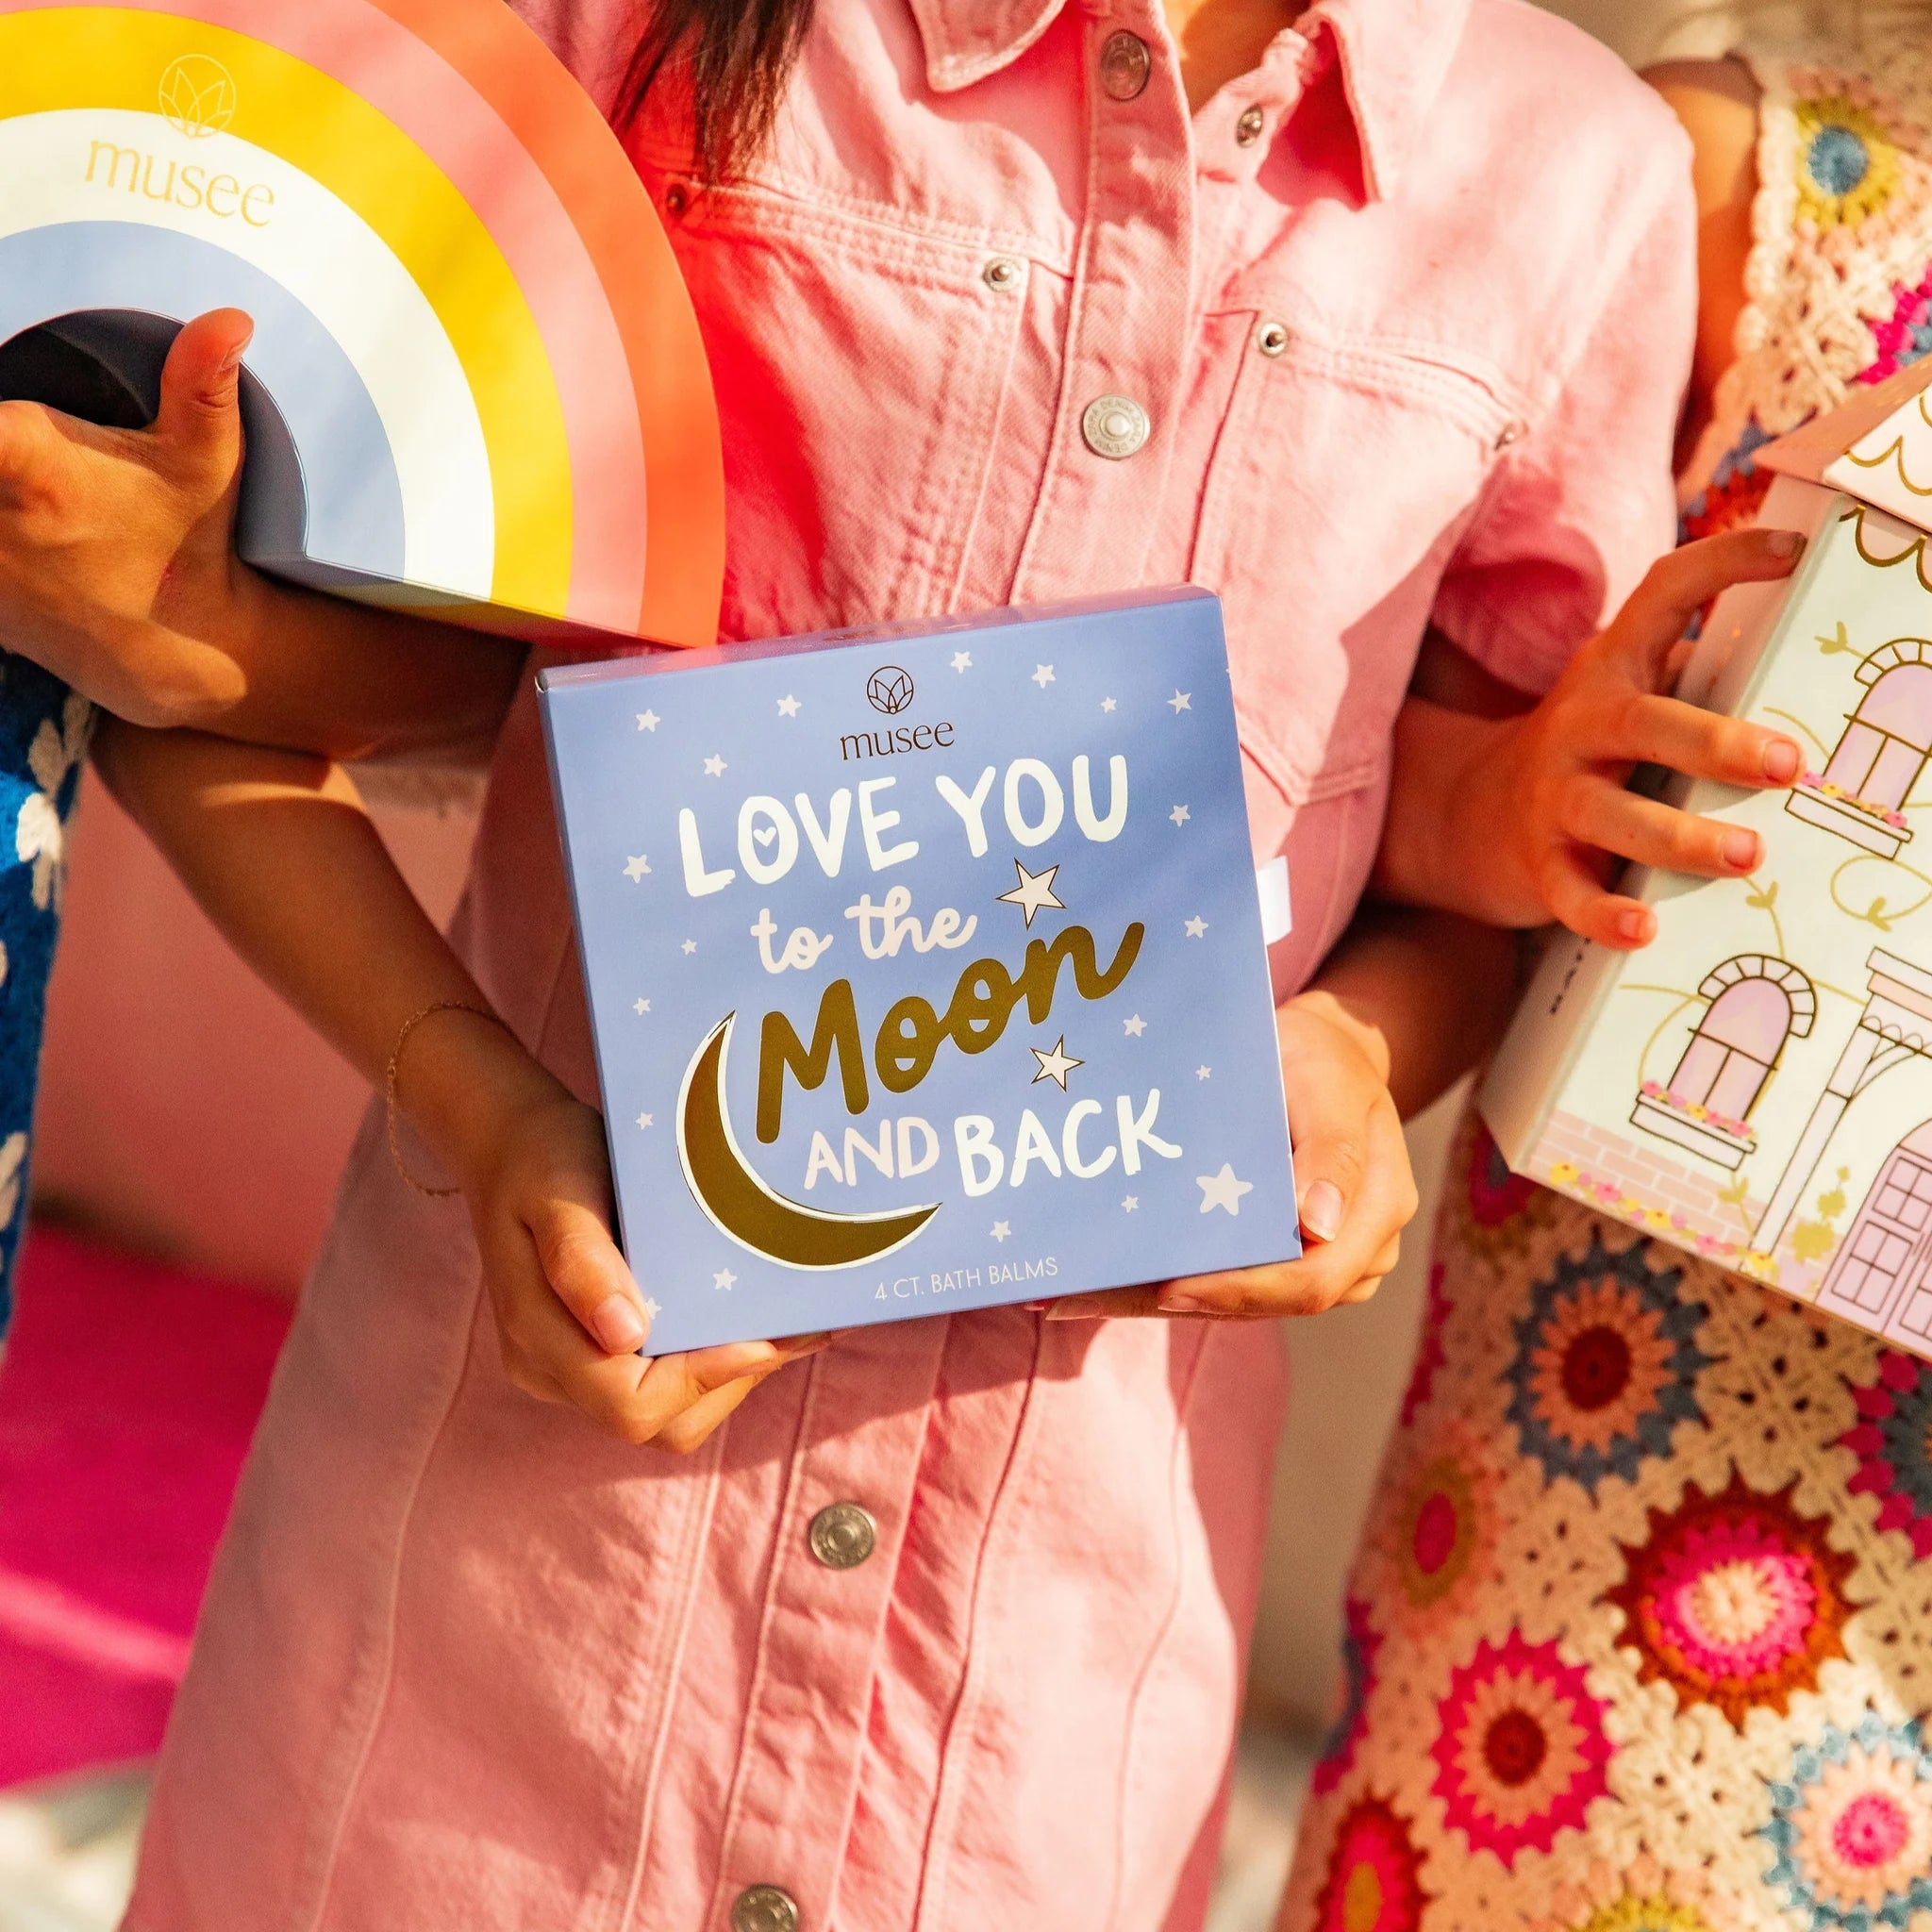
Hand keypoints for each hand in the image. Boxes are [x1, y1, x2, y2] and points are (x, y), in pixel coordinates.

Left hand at [0, 309, 258, 724]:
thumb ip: (203, 383)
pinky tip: (25, 528)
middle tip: (26, 459)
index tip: (6, 427)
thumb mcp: (207, 462)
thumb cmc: (187, 542)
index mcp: (36, 467)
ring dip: (1, 491)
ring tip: (33, 497)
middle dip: (3, 452)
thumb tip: (231, 318)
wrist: (171, 647)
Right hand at [457, 1072, 829, 1452]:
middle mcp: (554, 1370)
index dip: (702, 1380)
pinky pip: (664, 1379)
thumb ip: (582, 1263)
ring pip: (668, 1412)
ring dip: (731, 1375)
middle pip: (658, 1422)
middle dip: (730, 1382)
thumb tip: (624, 1335)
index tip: (763, 1338)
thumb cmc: (539, 1159)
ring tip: (791, 1322)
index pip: (630, 1404)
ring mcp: (574, 1368)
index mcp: (539, 1339)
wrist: (511, 1143)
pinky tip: (758, 1315)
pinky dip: (714, 1357)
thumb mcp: (559, 1195)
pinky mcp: (598, 1352)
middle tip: (794, 1328)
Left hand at [1045, 990, 1417, 1320]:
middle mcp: (1353, 1254)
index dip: (1240, 1290)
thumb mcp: (1332, 1086)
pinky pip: (1225, 1280)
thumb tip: (1317, 1224)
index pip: (1311, 1279)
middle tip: (1097, 1293)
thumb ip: (1334, 1151)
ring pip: (1238, 1301)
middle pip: (1267, 1301)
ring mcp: (1317, 1261)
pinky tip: (1101, 1280)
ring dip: (1159, 1300)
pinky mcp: (1278, 1257)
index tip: (1171, 1286)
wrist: (1327, 1055)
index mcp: (1375, 1215)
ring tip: (1077, 1293)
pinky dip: (1167, 1281)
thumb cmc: (1327, 1063)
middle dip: (1181, 1300)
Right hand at [1444, 526, 1805, 948]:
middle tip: (1786, 764)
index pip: (1661, 597)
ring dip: (1681, 837)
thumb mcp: (1626, 701)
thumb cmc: (1586, 755)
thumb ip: (1694, 683)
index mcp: (1611, 673)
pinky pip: (1571, 892)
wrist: (1464, 816)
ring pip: (1612, 816)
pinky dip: (1605, 913)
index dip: (1723, 565)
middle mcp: (1578, 727)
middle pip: (1642, 724)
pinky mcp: (1538, 864)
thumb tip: (1806, 673)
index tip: (1791, 553)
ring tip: (1746, 855)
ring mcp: (1552, 798)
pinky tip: (1643, 929)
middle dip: (1715, 743)